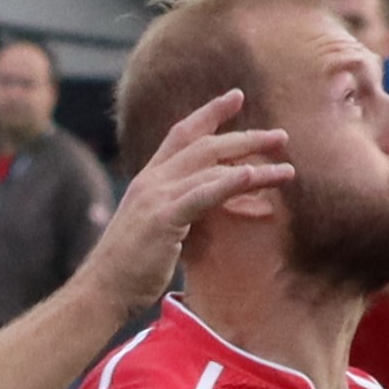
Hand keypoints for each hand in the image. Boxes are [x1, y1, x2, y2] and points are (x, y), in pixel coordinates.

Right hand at [78, 90, 290, 308]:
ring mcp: (156, 197)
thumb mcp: (154, 229)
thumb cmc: (129, 269)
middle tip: (281, 137)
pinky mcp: (164, 218)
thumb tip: (205, 207)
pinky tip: (254, 176)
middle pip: (204, 145)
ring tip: (287, 171)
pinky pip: (203, 194)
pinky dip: (230, 183)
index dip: (209, 113)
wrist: (101, 290)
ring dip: (254, 166)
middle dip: (245, 138)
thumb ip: (177, 210)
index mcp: (148, 180)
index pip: (181, 134)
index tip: (237, 97)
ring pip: (212, 168)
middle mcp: (151, 181)